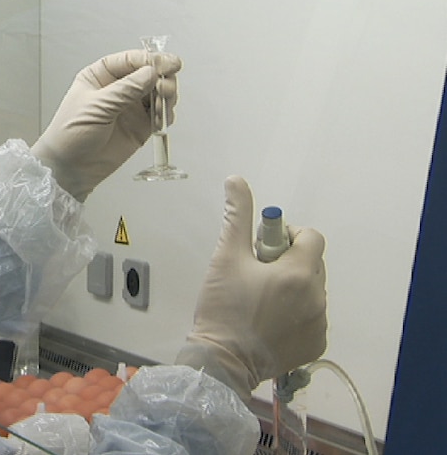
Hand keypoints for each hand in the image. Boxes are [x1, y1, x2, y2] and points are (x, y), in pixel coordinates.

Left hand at [30, 49, 181, 201]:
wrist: (69, 168)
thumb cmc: (70, 134)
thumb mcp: (96, 106)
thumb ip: (126, 89)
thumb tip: (150, 72)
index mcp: (101, 76)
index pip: (130, 60)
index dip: (150, 60)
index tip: (167, 63)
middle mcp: (118, 89)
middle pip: (148, 74)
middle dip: (162, 77)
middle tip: (166, 86)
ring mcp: (130, 108)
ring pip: (157, 93)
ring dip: (166, 95)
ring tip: (164, 103)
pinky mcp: (140, 127)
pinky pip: (159, 115)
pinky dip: (165, 115)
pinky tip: (162, 118)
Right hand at [175, 175, 327, 401]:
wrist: (222, 362)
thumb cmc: (223, 308)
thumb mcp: (226, 258)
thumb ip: (237, 217)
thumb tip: (236, 180)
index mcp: (298, 273)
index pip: (311, 237)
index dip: (289, 236)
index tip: (264, 249)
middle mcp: (317, 297)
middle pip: (313, 263)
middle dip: (289, 262)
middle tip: (258, 275)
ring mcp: (319, 323)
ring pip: (312, 291)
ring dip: (293, 288)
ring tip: (261, 301)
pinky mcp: (316, 344)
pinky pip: (313, 318)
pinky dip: (297, 315)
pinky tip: (271, 322)